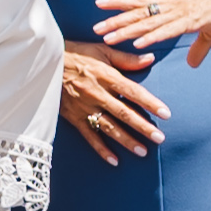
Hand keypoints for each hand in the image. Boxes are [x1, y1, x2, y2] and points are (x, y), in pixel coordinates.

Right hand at [53, 39, 173, 162]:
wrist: (45, 63)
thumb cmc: (77, 54)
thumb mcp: (102, 51)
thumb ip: (127, 59)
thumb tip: (150, 59)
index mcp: (106, 76)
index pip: (133, 92)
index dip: (150, 102)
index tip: (166, 113)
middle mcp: (97, 94)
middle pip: (124, 113)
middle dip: (143, 127)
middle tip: (159, 138)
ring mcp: (84, 107)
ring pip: (109, 127)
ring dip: (126, 140)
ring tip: (143, 151)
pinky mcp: (73, 117)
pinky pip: (89, 136)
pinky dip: (101, 149)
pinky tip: (114, 160)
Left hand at [91, 0, 210, 72]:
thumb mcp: (210, 30)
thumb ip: (199, 48)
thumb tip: (192, 64)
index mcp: (175, 7)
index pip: (141, 4)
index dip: (120, 4)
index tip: (100, 4)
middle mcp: (174, 7)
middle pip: (139, 14)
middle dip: (116, 21)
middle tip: (95, 28)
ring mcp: (183, 13)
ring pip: (149, 22)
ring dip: (128, 31)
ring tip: (109, 37)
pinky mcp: (194, 20)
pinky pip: (169, 30)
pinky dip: (153, 36)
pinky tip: (139, 43)